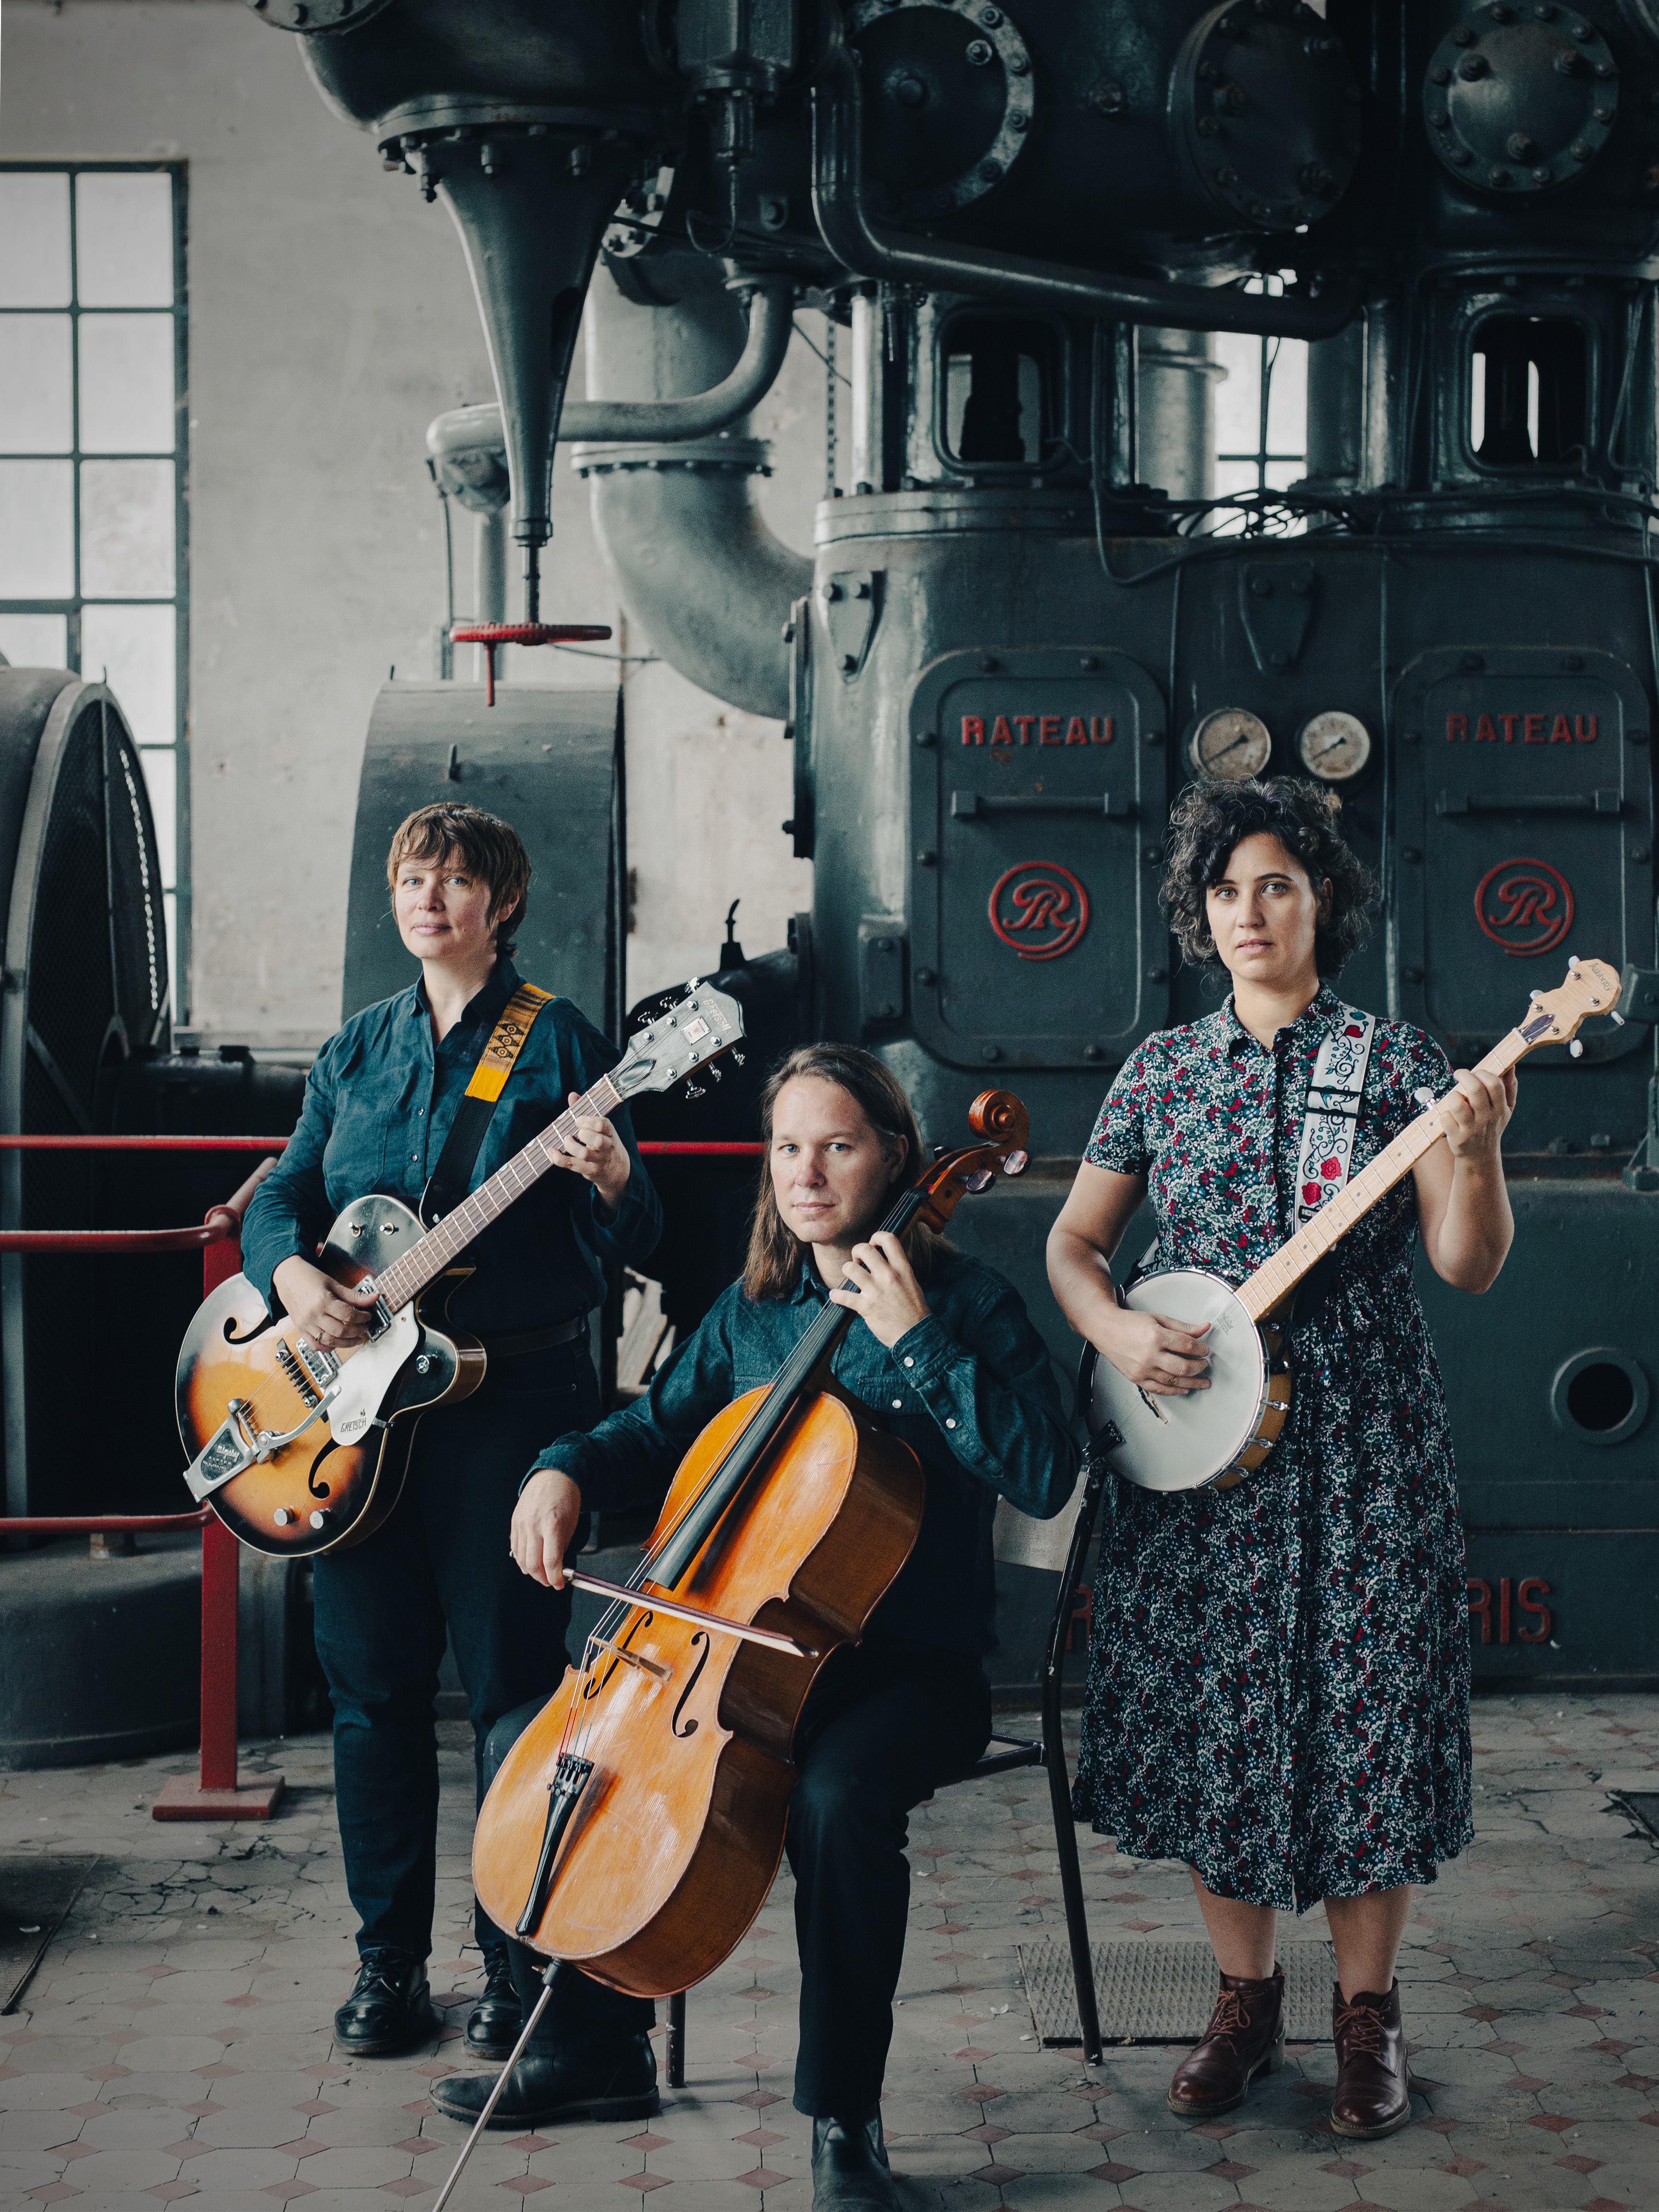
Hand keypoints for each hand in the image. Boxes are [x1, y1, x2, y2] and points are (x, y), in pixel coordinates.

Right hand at [272, 1256, 379, 1349]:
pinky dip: (328, 1348)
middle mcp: (313, 1315)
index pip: (348, 1315)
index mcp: (323, 1301)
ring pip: (329, 1342)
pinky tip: (337, 1343)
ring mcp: (306, 1324)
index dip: (362, 1318)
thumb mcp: (334, 1284)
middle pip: (340, 1331)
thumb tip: (374, 1298)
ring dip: (346, 1343)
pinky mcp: (300, 1329)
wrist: (287, 1277)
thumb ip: (354, 1295)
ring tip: (356, 1339)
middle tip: (364, 1329)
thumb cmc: (309, 1278)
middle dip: (357, 1332)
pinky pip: (315, 1346)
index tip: (368, 1316)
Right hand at [512, 1468, 583, 1589]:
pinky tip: (529, 1563)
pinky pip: (515, 1548)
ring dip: (532, 1572)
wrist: (552, 1476)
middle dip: (542, 1578)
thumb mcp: (571, 1523)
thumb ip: (563, 1546)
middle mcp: (534, 1525)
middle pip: (533, 1564)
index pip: (551, 1561)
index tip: (559, 1585)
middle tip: (550, 1582)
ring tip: (541, 1574)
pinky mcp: (514, 1522)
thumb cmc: (566, 1498)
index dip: (555, 1577)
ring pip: (522, 1559)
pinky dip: (521, 1560)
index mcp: (553, 1524)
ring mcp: (521, 1524)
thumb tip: (557, 1567)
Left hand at [545, 1092, 630, 1212]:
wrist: (617, 1172)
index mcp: (611, 1133)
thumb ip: (586, 1112)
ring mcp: (599, 1161)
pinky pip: (573, 1165)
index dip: (589, 1120)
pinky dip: (559, 1159)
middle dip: (583, 1133)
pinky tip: (551, 1151)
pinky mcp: (590, 1171)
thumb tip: (572, 1095)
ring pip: (585, 1154)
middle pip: (597, 1141)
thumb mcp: (602, 1130)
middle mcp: (607, 1147)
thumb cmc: (605, 1144)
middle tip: (574, 1132)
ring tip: (566, 1140)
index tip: (577, 1120)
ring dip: (571, 1146)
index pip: (604, 1125)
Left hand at [828, 1230, 930, 1348]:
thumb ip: (898, 1269)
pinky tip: (836, 1295)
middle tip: (857, 1261)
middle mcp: (889, 1276)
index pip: (888, 1239)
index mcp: (903, 1269)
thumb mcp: (911, 1282)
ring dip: (846, 1271)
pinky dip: (836, 1295)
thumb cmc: (915, 1310)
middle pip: (864, 1249)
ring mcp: (876, 1291)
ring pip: (850, 1269)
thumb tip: (883, 1259)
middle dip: (856, 1252)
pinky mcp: (866, 1307)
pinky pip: (843, 1296)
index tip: (872, 1244)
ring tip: (850, 1277)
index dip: (876, 1236)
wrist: (916, 1335)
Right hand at [1097, 1306, 1210, 1396]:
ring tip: (1202, 1382)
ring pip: (1174, 1382)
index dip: (1201, 1349)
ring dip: (1192, 1383)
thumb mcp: (1158, 1319)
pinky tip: (1184, 1389)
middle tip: (1205, 1365)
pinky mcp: (1137, 1378)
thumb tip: (1204, 1328)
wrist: (1105, 1329)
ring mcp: (1142, 1369)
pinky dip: (1175, 1391)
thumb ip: (1183, 1326)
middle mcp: (1149, 1355)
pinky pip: (1160, 1389)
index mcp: (1155, 1336)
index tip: (1205, 1350)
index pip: (1187, 1345)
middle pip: (1183, 1367)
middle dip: (1199, 1367)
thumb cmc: (1129, 1323)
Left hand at [1436, 1066, 1516, 1164]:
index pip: (1494, 1084)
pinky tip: (1450, 1116)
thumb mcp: (1506, 1109)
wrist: (1480, 1156)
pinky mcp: (1457, 1138)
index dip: (1483, 1073)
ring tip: (1454, 1097)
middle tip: (1459, 1074)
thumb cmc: (1492, 1125)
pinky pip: (1445, 1118)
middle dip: (1464, 1076)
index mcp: (1500, 1109)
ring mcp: (1471, 1129)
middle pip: (1475, 1089)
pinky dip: (1444, 1113)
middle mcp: (1487, 1118)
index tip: (1475, 1072)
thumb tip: (1511, 1066)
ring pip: (1457, 1103)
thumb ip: (1510, 1087)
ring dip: (1452, 1095)